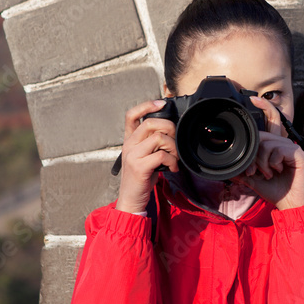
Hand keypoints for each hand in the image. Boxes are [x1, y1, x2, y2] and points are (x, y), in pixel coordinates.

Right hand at [115, 99, 178, 214]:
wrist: (131, 199)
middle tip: (175, 141)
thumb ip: (151, 143)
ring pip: (158, 137)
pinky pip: (162, 154)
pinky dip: (172, 160)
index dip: (146, 105)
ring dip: (173, 146)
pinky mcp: (139, 167)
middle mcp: (128, 145)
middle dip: (169, 128)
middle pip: (150, 123)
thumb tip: (170, 131)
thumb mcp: (144, 156)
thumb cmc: (141, 178)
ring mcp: (132, 155)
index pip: (132, 115)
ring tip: (174, 157)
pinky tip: (172, 167)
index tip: (161, 104)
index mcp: (129, 140)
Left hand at [230, 95, 303, 210]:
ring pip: (267, 144)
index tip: (254, 99)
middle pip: (262, 136)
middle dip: (253, 155)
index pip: (269, 123)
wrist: (290, 205)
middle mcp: (283, 144)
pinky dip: (273, 163)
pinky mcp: (298, 154)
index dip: (264, 108)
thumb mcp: (254, 180)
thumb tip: (228, 168)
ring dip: (262, 162)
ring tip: (267, 173)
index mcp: (275, 147)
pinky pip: (278, 150)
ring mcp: (292, 147)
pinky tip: (277, 171)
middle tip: (254, 171)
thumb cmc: (275, 191)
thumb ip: (243, 171)